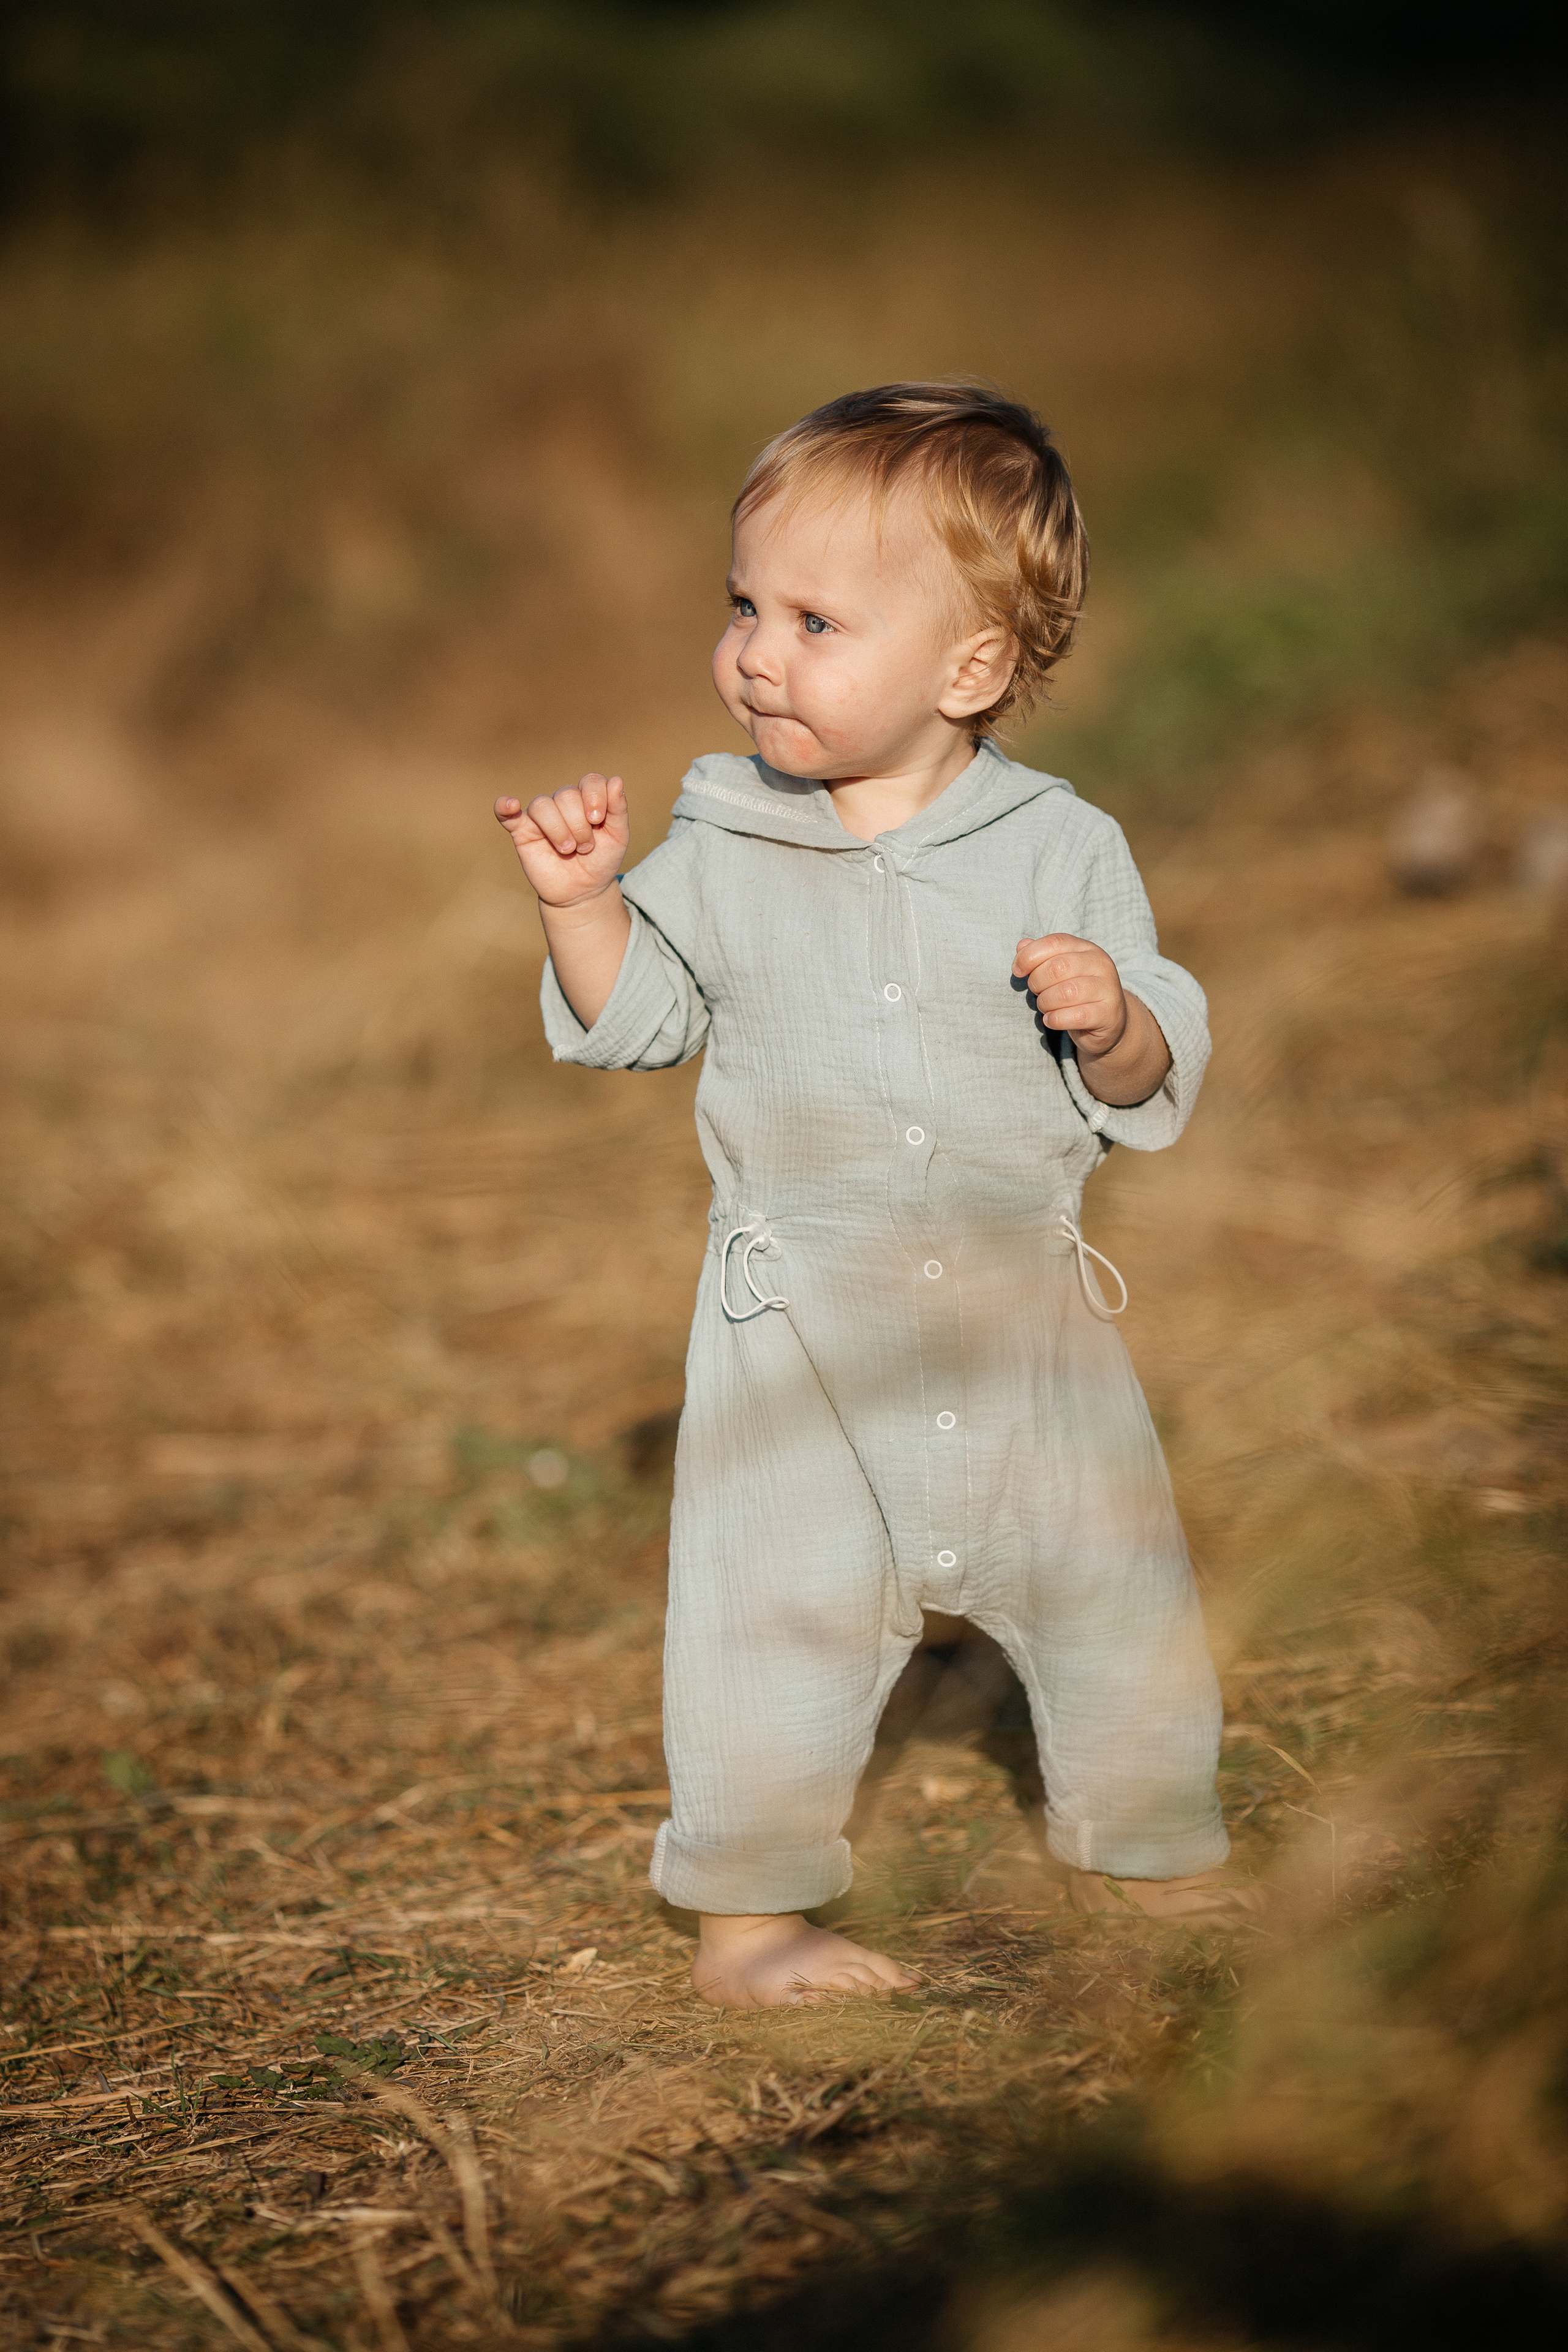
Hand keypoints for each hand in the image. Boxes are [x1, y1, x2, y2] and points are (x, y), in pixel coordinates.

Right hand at [495, 772, 628, 906]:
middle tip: (585, 848)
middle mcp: (563, 803)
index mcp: (587, 799)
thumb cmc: (601, 861)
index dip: (594, 797)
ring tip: (567, 850)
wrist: (583, 892)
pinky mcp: (522, 831)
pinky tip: (510, 805)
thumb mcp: (618, 837)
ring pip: (543, 805)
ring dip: (559, 830)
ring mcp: (541, 817)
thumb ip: (618, 809)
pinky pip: (506, 814)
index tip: (597, 821)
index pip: (590, 781)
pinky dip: (504, 806)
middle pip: (566, 795)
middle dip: (579, 825)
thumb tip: (616, 780)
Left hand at [1013, 931, 1127, 1059]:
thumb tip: (1021, 946)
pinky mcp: (1107, 1014)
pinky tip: (1052, 1020)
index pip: (1055, 942)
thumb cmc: (1077, 994)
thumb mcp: (1060, 971)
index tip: (1017, 971)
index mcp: (1087, 949)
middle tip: (1036, 992)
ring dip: (1045, 1003)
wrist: (1109, 1020)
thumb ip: (1041, 957)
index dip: (1029, 955)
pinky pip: (1074, 1016)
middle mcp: (1101, 964)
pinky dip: (1055, 1019)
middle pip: (1058, 967)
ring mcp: (1107, 989)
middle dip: (1037, 982)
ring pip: (1065, 993)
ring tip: (1045, 1007)